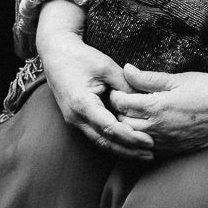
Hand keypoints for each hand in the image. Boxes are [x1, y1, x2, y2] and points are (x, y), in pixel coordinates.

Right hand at [37, 31, 153, 159]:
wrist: (56, 52)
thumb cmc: (81, 57)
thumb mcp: (106, 66)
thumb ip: (125, 85)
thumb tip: (146, 101)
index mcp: (82, 104)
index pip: (109, 128)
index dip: (130, 137)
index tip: (149, 141)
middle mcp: (76, 117)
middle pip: (105, 141)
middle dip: (128, 150)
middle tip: (150, 155)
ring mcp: (74, 119)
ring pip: (100, 140)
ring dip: (121, 148)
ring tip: (143, 153)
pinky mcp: (77, 118)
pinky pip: (96, 133)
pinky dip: (112, 139)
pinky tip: (128, 142)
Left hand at [110, 64, 207, 154]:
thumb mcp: (178, 78)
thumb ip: (148, 78)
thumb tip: (126, 69)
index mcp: (157, 107)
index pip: (122, 104)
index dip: (116, 95)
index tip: (117, 88)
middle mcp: (158, 129)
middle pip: (123, 124)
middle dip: (118, 112)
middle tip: (122, 100)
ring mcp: (166, 142)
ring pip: (134, 139)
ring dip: (129, 127)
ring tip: (133, 113)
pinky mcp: (175, 150)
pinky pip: (149, 148)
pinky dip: (143, 139)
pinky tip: (148, 127)